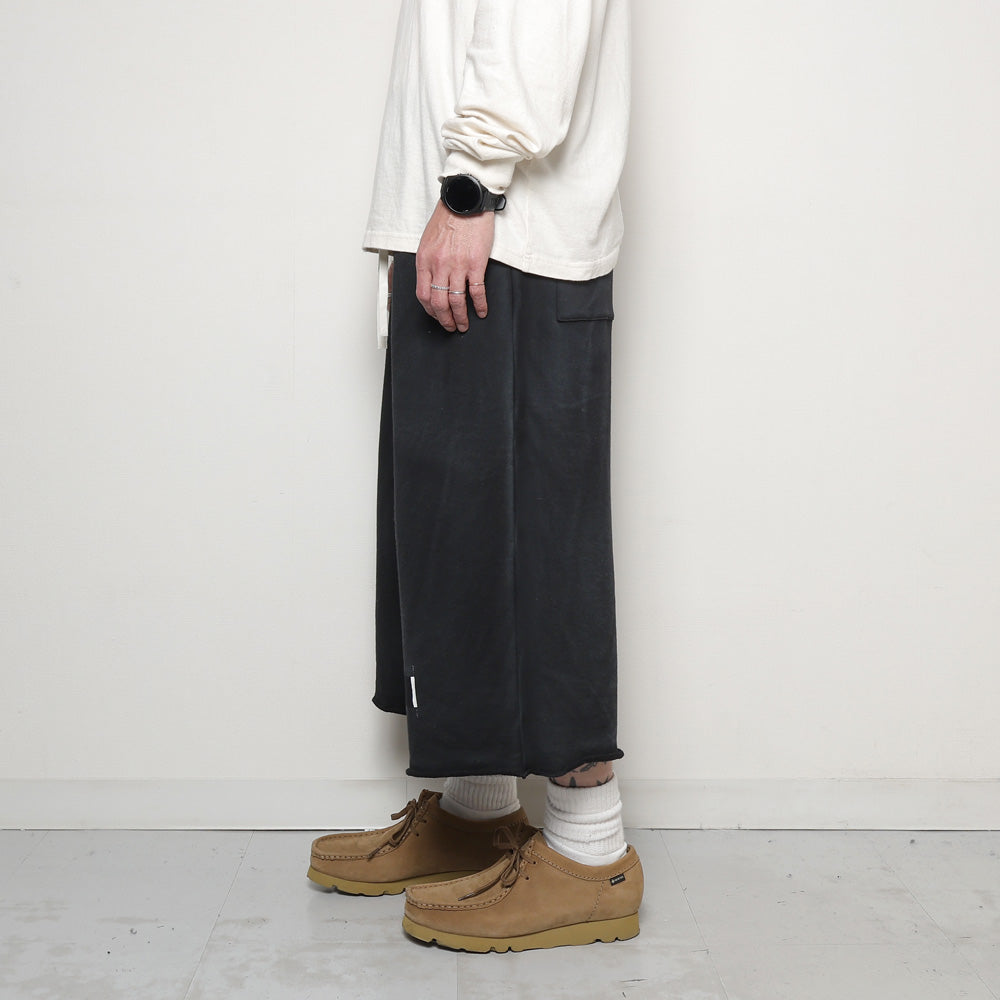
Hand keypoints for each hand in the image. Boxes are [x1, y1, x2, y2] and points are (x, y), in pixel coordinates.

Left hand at [415, 201, 494, 332]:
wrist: (465, 200)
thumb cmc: (448, 217)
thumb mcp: (428, 240)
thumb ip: (429, 262)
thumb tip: (432, 281)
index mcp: (425, 260)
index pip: (423, 295)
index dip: (430, 311)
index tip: (436, 316)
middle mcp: (439, 265)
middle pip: (439, 303)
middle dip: (445, 320)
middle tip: (451, 327)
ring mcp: (457, 266)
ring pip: (456, 302)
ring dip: (461, 317)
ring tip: (465, 324)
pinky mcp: (475, 264)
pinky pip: (476, 291)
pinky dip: (479, 305)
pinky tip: (482, 311)